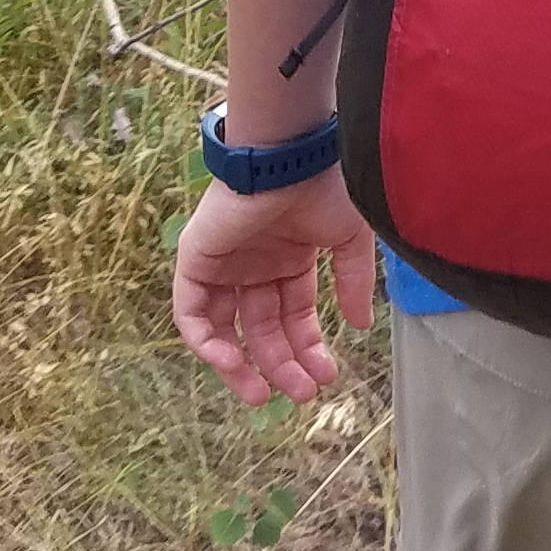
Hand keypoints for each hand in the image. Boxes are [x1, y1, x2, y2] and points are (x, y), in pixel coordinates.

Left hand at [171, 170, 372, 406]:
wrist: (288, 157)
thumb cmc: (323, 187)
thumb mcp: (349, 240)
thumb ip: (354, 283)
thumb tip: (360, 326)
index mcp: (288, 259)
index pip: (294, 316)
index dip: (308, 348)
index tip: (327, 374)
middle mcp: (254, 266)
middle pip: (262, 329)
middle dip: (281, 364)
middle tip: (300, 394)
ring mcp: (223, 265)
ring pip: (224, 328)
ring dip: (240, 364)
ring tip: (261, 393)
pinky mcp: (195, 260)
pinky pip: (191, 312)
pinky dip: (205, 341)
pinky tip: (230, 361)